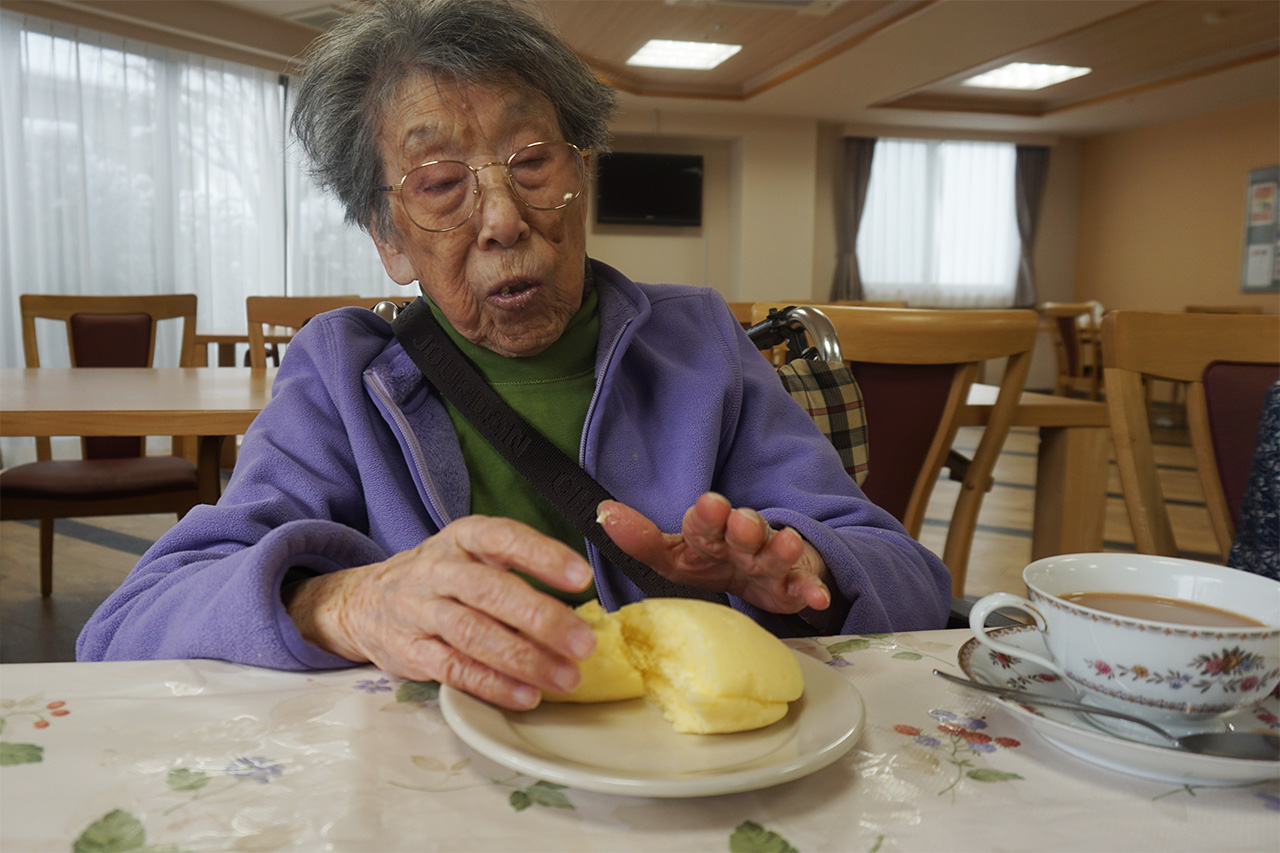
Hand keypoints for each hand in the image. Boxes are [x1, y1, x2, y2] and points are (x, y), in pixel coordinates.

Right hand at [284, 515, 596, 710]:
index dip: (543, 555)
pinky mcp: (410, 652)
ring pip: (474, 634)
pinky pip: (454, 669)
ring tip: (565, 677)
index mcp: (462, 538)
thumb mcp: (471, 554)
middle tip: (584, 643)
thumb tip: (584, 604)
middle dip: (541, 618)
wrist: (362, 601)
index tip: (582, 576)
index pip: (503, 537)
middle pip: (491, 591)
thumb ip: (517, 570)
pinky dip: (493, 685)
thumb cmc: (440, 578)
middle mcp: (438, 570)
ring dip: (524, 658)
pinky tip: (526, 695)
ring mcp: (419, 611)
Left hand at [597, 492, 830, 614]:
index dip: (706, 515)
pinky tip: (816, 597)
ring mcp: (771, 562)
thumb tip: (603, 511)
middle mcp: (741, 542)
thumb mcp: (675, 554)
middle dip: (741, 524)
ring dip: (779, 547)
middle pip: (742, 530)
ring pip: (774, 552)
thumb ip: (642, 539)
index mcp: (709, 534)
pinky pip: (803, 586)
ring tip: (783, 541)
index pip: (704, 521)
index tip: (708, 505)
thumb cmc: (714, 561)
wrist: (764, 573)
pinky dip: (811, 590)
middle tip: (740, 519)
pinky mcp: (794, 584)